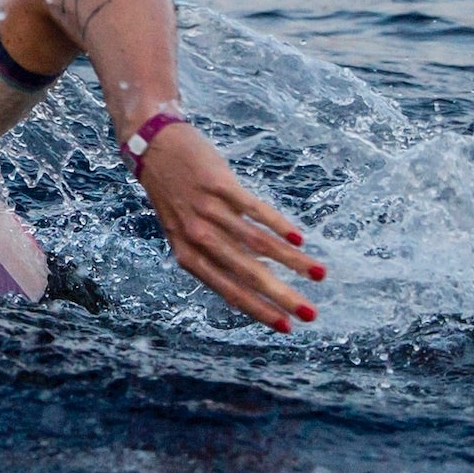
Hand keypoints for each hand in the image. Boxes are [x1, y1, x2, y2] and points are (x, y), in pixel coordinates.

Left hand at [134, 124, 324, 331]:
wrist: (154, 146)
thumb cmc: (173, 194)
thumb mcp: (184, 231)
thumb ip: (213, 255)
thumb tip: (256, 278)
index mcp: (187, 255)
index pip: (229, 291)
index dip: (259, 310)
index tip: (286, 327)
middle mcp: (197, 236)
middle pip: (247, 273)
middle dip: (282, 296)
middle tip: (310, 313)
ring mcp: (209, 209)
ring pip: (257, 243)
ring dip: (292, 261)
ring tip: (319, 274)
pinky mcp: (220, 184)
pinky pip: (254, 210)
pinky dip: (278, 226)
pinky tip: (299, 239)